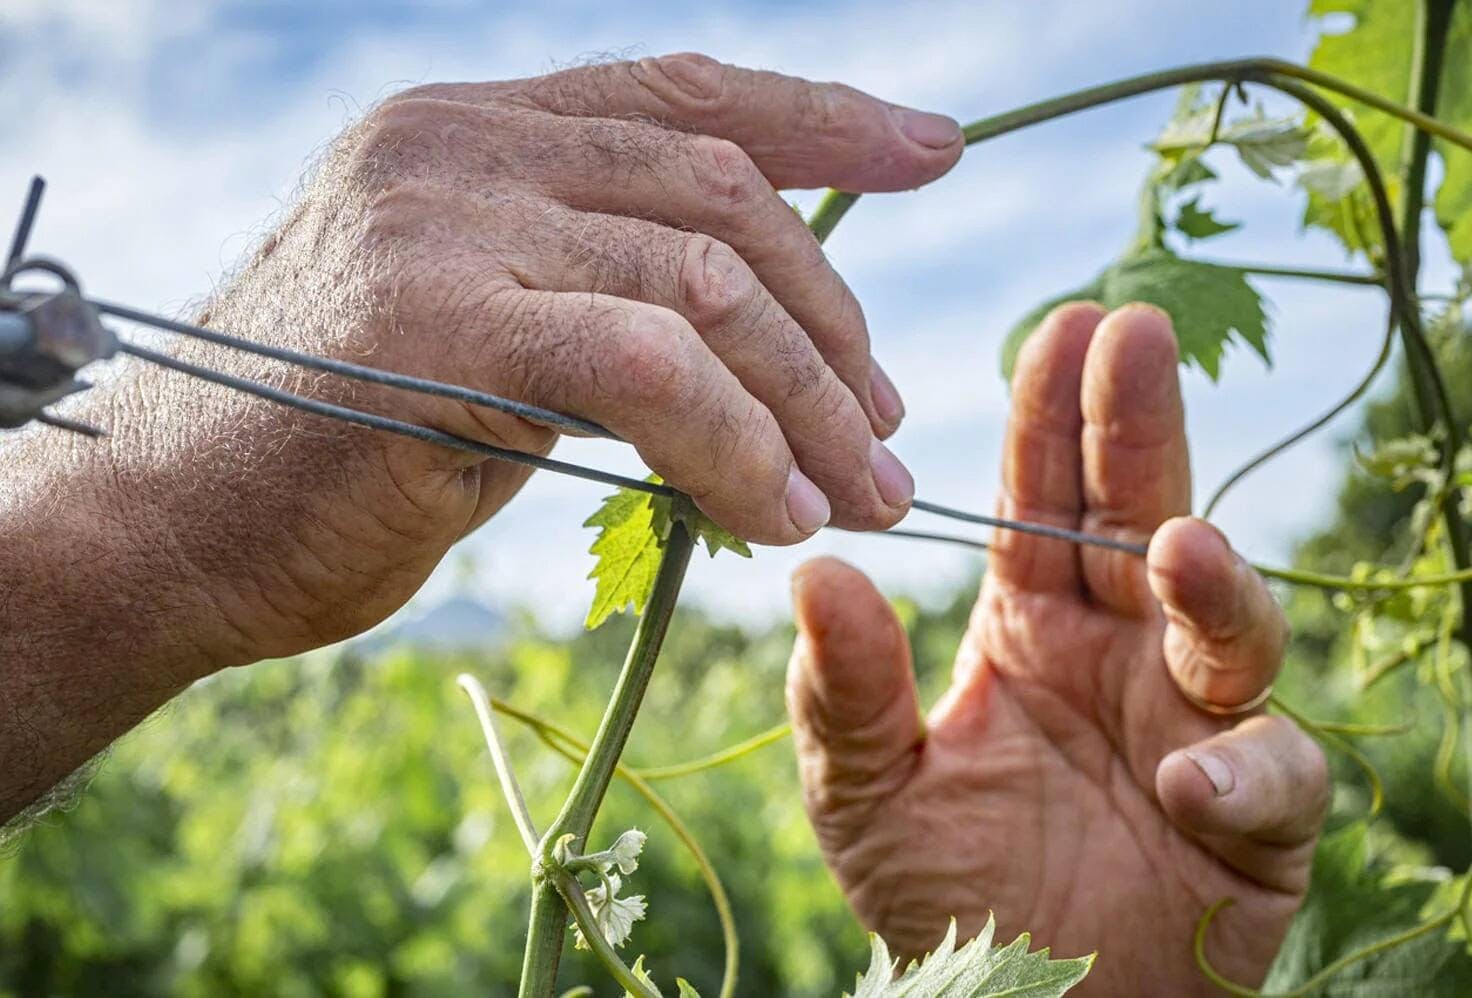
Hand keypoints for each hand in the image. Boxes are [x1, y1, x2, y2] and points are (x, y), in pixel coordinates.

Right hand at [77, 54, 961, 669]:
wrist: (164, 528)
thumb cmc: (327, 453)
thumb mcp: (479, 341)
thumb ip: (591, 302)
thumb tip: (748, 340)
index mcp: (471, 132)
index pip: (683, 97)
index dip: (824, 116)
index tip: (933, 152)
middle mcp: (459, 144)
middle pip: (721, 195)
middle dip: (832, 322)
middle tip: (884, 430)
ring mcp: (443, 214)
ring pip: (704, 281)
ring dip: (805, 401)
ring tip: (854, 495)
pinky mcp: (436, 314)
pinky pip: (646, 363)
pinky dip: (733, 442)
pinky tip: (770, 513)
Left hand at [785, 304, 1327, 993]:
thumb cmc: (943, 888)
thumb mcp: (866, 787)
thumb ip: (846, 690)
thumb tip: (815, 570)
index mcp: (1031, 627)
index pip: (1042, 504)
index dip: (1052, 419)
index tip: (1061, 328)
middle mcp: (1119, 656)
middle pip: (1141, 521)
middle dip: (1141, 429)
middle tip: (1138, 334)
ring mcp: (1194, 725)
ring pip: (1230, 631)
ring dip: (1214, 587)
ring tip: (1179, 547)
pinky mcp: (1256, 818)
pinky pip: (1271, 778)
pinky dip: (1242, 774)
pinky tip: (1190, 782)